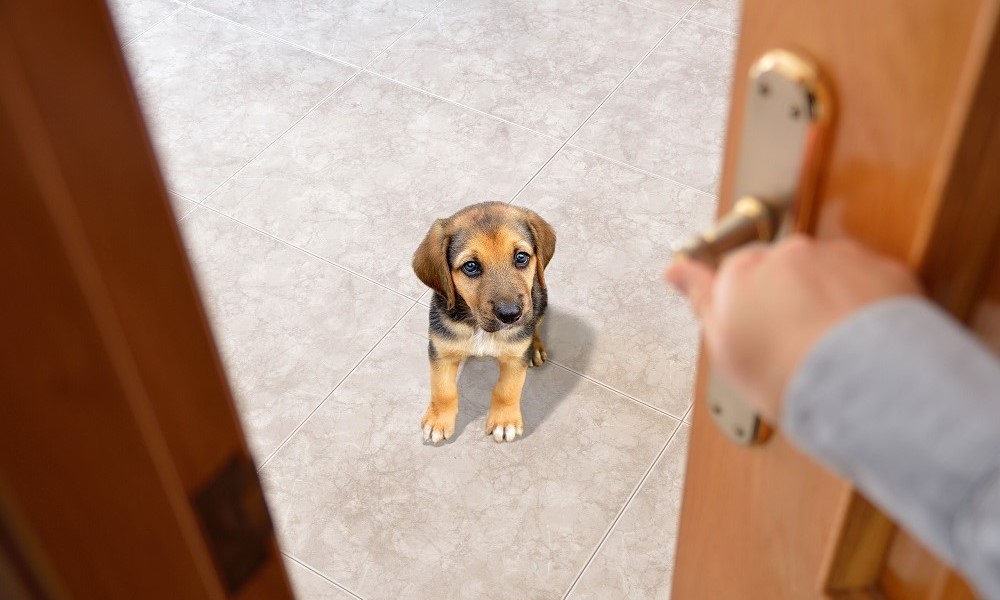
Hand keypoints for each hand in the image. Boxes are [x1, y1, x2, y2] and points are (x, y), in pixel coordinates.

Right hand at [665, 235, 921, 422]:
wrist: (861, 382)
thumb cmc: (788, 373)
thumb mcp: (724, 346)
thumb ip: (700, 298)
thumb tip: (675, 270)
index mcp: (741, 272)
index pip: (734, 275)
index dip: (744, 304)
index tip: (755, 322)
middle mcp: (787, 255)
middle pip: (783, 272)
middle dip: (789, 299)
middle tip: (795, 343)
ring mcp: (835, 257)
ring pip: (826, 273)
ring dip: (828, 300)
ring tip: (833, 346)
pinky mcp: (880, 267)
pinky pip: (868, 280)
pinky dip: (866, 303)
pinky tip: (862, 339)